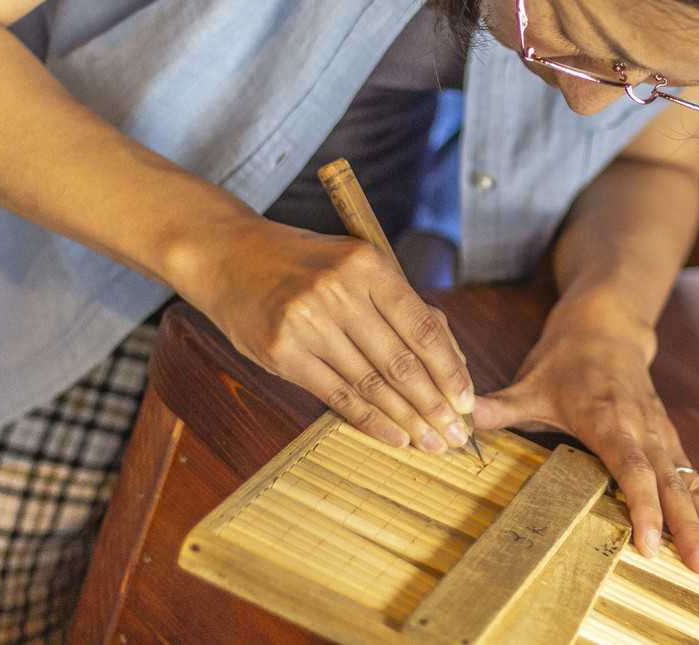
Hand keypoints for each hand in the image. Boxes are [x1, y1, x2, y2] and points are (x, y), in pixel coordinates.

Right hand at [180, 216, 474, 452]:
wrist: (230, 256)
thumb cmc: (306, 264)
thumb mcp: (358, 266)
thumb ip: (404, 307)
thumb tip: (452, 359)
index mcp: (368, 265)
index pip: (423, 328)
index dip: (450, 370)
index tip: (468, 401)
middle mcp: (338, 292)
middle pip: (400, 361)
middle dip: (435, 404)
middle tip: (457, 435)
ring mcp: (306, 323)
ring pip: (371, 383)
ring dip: (407, 419)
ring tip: (433, 442)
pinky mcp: (281, 353)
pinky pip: (337, 395)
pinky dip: (370, 420)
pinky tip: (395, 436)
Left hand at [471, 301, 698, 574]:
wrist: (608, 325)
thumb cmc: (568, 357)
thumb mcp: (530, 381)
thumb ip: (498, 408)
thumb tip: (459, 422)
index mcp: (609, 418)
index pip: (630, 467)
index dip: (640, 504)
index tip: (647, 541)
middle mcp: (644, 430)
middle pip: (671, 484)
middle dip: (688, 527)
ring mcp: (662, 437)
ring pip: (693, 483)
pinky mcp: (671, 443)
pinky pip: (698, 480)